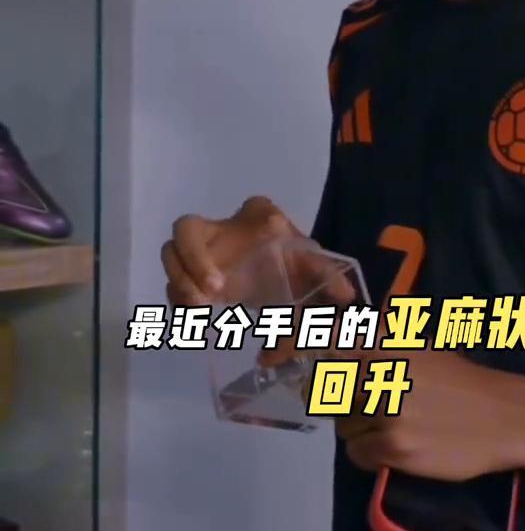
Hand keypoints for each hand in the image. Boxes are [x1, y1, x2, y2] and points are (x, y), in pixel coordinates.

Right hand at [161, 195, 354, 365]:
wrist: (284, 274)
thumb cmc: (296, 260)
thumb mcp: (311, 265)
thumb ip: (327, 275)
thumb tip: (347, 296)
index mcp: (254, 216)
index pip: (238, 212)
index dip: (213, 247)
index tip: (221, 283)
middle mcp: (220, 228)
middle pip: (182, 233)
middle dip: (188, 264)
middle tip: (208, 294)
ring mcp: (202, 251)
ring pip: (171, 257)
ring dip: (180, 284)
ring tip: (198, 310)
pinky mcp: (194, 276)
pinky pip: (175, 284)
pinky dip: (180, 301)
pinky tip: (193, 319)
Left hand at [336, 345, 524, 481]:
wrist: (503, 418)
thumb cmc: (462, 382)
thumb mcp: (423, 349)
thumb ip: (383, 343)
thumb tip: (338, 336)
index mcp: (387, 347)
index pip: (331, 351)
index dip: (326, 367)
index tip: (332, 378)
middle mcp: (382, 375)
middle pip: (333, 395)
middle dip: (346, 406)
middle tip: (369, 412)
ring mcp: (387, 413)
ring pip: (345, 427)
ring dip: (360, 432)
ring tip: (389, 431)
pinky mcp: (396, 447)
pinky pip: (359, 453)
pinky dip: (370, 455)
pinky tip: (393, 449)